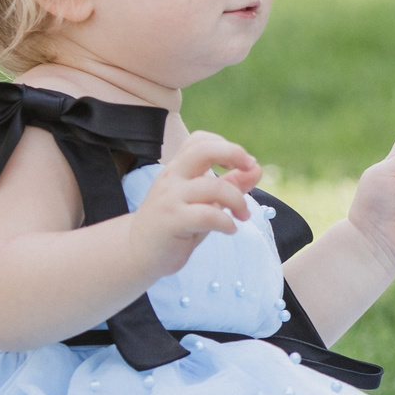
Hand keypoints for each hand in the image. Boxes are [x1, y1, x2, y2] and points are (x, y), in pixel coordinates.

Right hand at [129, 132, 261, 273]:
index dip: (225, 145)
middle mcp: (172, 178)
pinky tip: (230, 229)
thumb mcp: (204, 202)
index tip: (244, 163)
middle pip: (203, 151)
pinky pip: (207, 215)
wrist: (137, 254)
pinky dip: (226, 222)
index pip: (199, 140)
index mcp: (178, 169)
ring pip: (212, 187)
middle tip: (251, 168)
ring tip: (243, 216)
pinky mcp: (171, 222)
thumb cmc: (175, 225)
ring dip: (238, 200)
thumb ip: (229, 184)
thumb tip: (257, 168)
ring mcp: (169, 199)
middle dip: (233, 153)